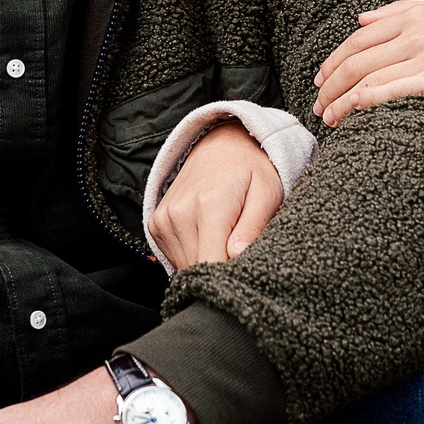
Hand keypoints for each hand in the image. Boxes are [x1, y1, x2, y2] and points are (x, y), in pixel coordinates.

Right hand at [148, 123, 281, 266]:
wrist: (221, 145)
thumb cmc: (251, 170)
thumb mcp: (267, 193)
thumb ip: (253, 227)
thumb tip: (237, 256)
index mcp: (210, 205)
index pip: (211, 264)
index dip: (229, 277)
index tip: (243, 272)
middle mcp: (180, 213)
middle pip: (197, 269)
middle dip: (219, 270)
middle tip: (238, 250)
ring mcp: (164, 218)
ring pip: (185, 266)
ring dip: (205, 262)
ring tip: (223, 236)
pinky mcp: (156, 224)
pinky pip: (174, 257)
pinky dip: (192, 254)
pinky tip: (207, 234)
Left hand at [313, 0, 423, 126]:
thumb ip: (401, 10)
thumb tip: (363, 18)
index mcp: (415, 13)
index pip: (358, 39)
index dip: (333, 61)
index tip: (320, 79)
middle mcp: (417, 31)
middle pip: (358, 60)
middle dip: (330, 85)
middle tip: (317, 105)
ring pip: (370, 78)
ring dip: (342, 100)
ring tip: (328, 118)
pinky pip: (396, 90)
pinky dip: (368, 100)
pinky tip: (352, 111)